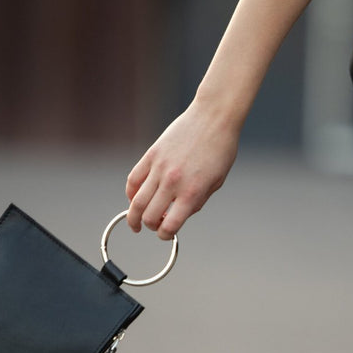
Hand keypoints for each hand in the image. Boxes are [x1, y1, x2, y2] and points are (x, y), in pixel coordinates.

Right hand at [125, 100, 240, 240]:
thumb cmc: (221, 149)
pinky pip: (133, 179)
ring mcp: (159, 168)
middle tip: (152, 226)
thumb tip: (179, 214)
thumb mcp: (216, 182)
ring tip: (135, 222)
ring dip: (133, 216)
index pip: (169, 226)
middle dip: (150, 227)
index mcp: (192, 192)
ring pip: (136, 201)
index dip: (165, 235)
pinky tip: (134, 198)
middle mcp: (173, 182)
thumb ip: (197, 200)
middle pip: (149, 216)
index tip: (167, 234)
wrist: (214, 117)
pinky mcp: (151, 155)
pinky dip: (131, 193)